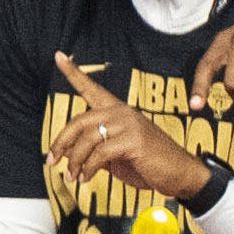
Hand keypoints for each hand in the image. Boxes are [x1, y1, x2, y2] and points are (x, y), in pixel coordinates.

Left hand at [49, 52, 213, 201]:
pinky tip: (87, 177)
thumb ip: (94, 149)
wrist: (182, 175)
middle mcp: (122, 112)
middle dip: (61, 142)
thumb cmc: (149, 164)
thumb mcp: (116, 155)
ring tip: (73, 176)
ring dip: (75, 160)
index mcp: (117, 111)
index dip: (73, 72)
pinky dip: (89, 167)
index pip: (92, 88)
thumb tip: (66, 154)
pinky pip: (100, 153)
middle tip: (51, 160)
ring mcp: (129, 124)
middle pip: (79, 121)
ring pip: (88, 138)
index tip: (58, 56)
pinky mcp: (134, 140)